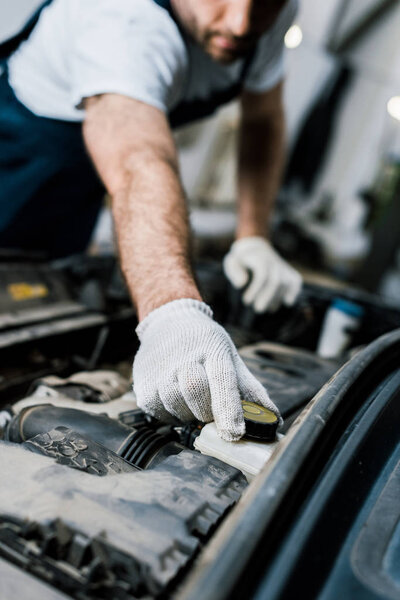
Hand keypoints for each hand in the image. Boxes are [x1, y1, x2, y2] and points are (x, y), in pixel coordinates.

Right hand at [133, 299, 280, 440]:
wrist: (169, 321)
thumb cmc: (206, 346)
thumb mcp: (231, 359)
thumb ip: (251, 391)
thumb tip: (274, 422)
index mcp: (214, 351)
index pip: (222, 380)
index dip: (228, 408)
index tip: (234, 433)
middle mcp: (185, 358)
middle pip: (197, 392)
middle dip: (208, 411)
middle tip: (211, 408)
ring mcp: (161, 371)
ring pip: (177, 407)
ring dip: (189, 413)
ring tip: (191, 398)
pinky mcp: (144, 385)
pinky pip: (160, 414)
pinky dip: (172, 414)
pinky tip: (175, 398)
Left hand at [223, 236, 301, 312]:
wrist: (255, 248)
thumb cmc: (241, 259)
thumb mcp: (231, 262)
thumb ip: (234, 272)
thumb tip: (242, 284)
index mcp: (259, 258)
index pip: (262, 274)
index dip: (255, 289)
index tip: (246, 301)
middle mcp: (273, 261)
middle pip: (275, 281)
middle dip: (267, 297)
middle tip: (258, 309)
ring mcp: (283, 266)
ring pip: (286, 283)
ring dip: (277, 298)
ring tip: (268, 308)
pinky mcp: (289, 271)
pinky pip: (296, 281)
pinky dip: (294, 292)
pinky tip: (287, 302)